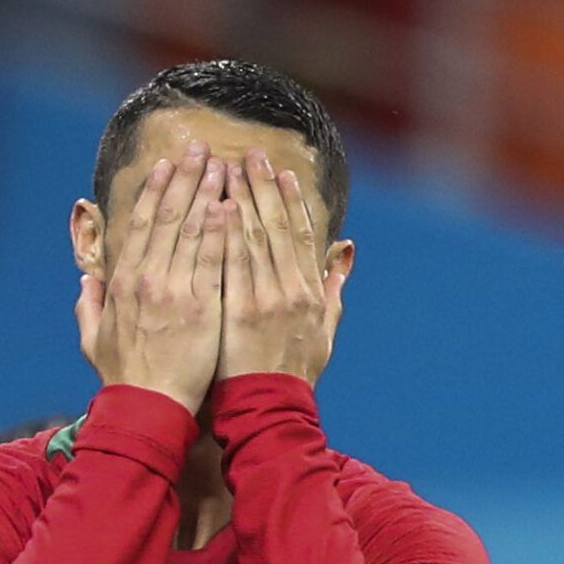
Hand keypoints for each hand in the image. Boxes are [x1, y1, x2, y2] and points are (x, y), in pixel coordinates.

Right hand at [75, 142, 227, 414]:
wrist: (148, 409)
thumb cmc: (124, 379)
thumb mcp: (93, 341)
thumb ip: (89, 308)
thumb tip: (86, 284)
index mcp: (122, 283)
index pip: (141, 225)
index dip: (154, 191)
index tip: (166, 165)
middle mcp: (147, 279)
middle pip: (168, 217)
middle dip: (184, 178)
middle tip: (199, 148)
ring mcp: (175, 291)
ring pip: (192, 231)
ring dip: (207, 193)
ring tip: (222, 165)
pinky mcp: (202, 308)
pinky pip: (212, 261)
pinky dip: (221, 230)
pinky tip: (230, 205)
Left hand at [218, 149, 344, 383]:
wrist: (272, 408)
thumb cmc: (295, 372)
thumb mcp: (326, 329)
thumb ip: (334, 286)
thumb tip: (346, 250)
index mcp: (310, 291)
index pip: (300, 235)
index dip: (291, 200)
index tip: (281, 172)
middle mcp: (291, 290)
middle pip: (275, 227)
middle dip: (263, 188)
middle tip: (250, 154)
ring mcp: (265, 300)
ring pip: (253, 239)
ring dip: (241, 200)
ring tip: (228, 168)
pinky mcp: (240, 312)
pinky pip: (232, 265)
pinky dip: (225, 234)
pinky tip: (216, 207)